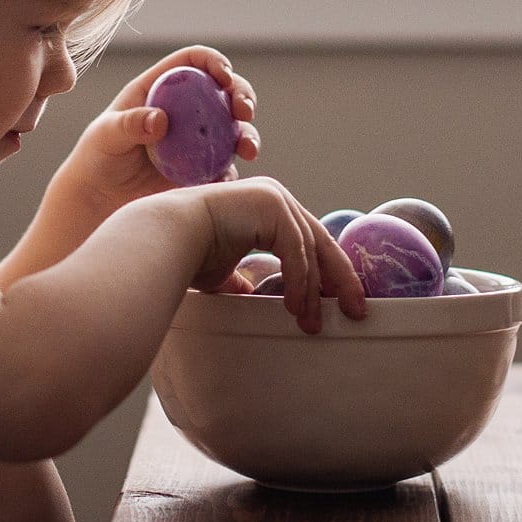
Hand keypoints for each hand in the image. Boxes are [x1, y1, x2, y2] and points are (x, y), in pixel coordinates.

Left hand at [58, 46, 258, 217]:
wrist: (98, 198)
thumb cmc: (96, 157)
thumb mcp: (105, 136)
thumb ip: (128, 124)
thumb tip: (160, 120)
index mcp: (162, 88)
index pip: (194, 63)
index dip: (214, 62)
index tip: (224, 76)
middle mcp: (185, 110)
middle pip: (224, 91)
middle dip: (243, 95)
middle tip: (245, 111)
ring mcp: (197, 140)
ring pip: (234, 129)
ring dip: (248, 135)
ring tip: (248, 149)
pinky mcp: (202, 169)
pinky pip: (226, 166)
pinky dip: (232, 172)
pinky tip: (226, 180)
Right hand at [186, 177, 367, 333]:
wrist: (165, 238)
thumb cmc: (187, 253)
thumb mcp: (226, 271)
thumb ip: (246, 280)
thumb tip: (254, 298)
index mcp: (268, 209)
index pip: (309, 242)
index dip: (327, 273)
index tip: (339, 303)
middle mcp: (276, 198)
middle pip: (321, 242)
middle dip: (341, 280)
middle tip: (356, 311)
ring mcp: (275, 198)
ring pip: (310, 250)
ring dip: (314, 292)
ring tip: (312, 324)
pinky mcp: (271, 207)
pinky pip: (296, 251)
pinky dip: (300, 282)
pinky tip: (295, 308)